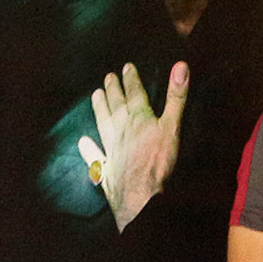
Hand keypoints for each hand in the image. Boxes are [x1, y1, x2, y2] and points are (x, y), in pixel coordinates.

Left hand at [76, 62, 189, 229]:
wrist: (139, 195)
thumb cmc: (158, 162)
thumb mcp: (172, 126)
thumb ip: (176, 97)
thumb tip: (180, 66)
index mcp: (138, 118)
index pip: (134, 93)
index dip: (131, 79)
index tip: (126, 67)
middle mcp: (121, 129)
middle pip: (116, 105)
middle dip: (113, 89)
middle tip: (108, 77)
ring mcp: (111, 148)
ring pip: (103, 122)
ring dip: (100, 108)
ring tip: (95, 95)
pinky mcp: (106, 167)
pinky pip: (94, 156)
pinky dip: (88, 148)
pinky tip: (82, 142)